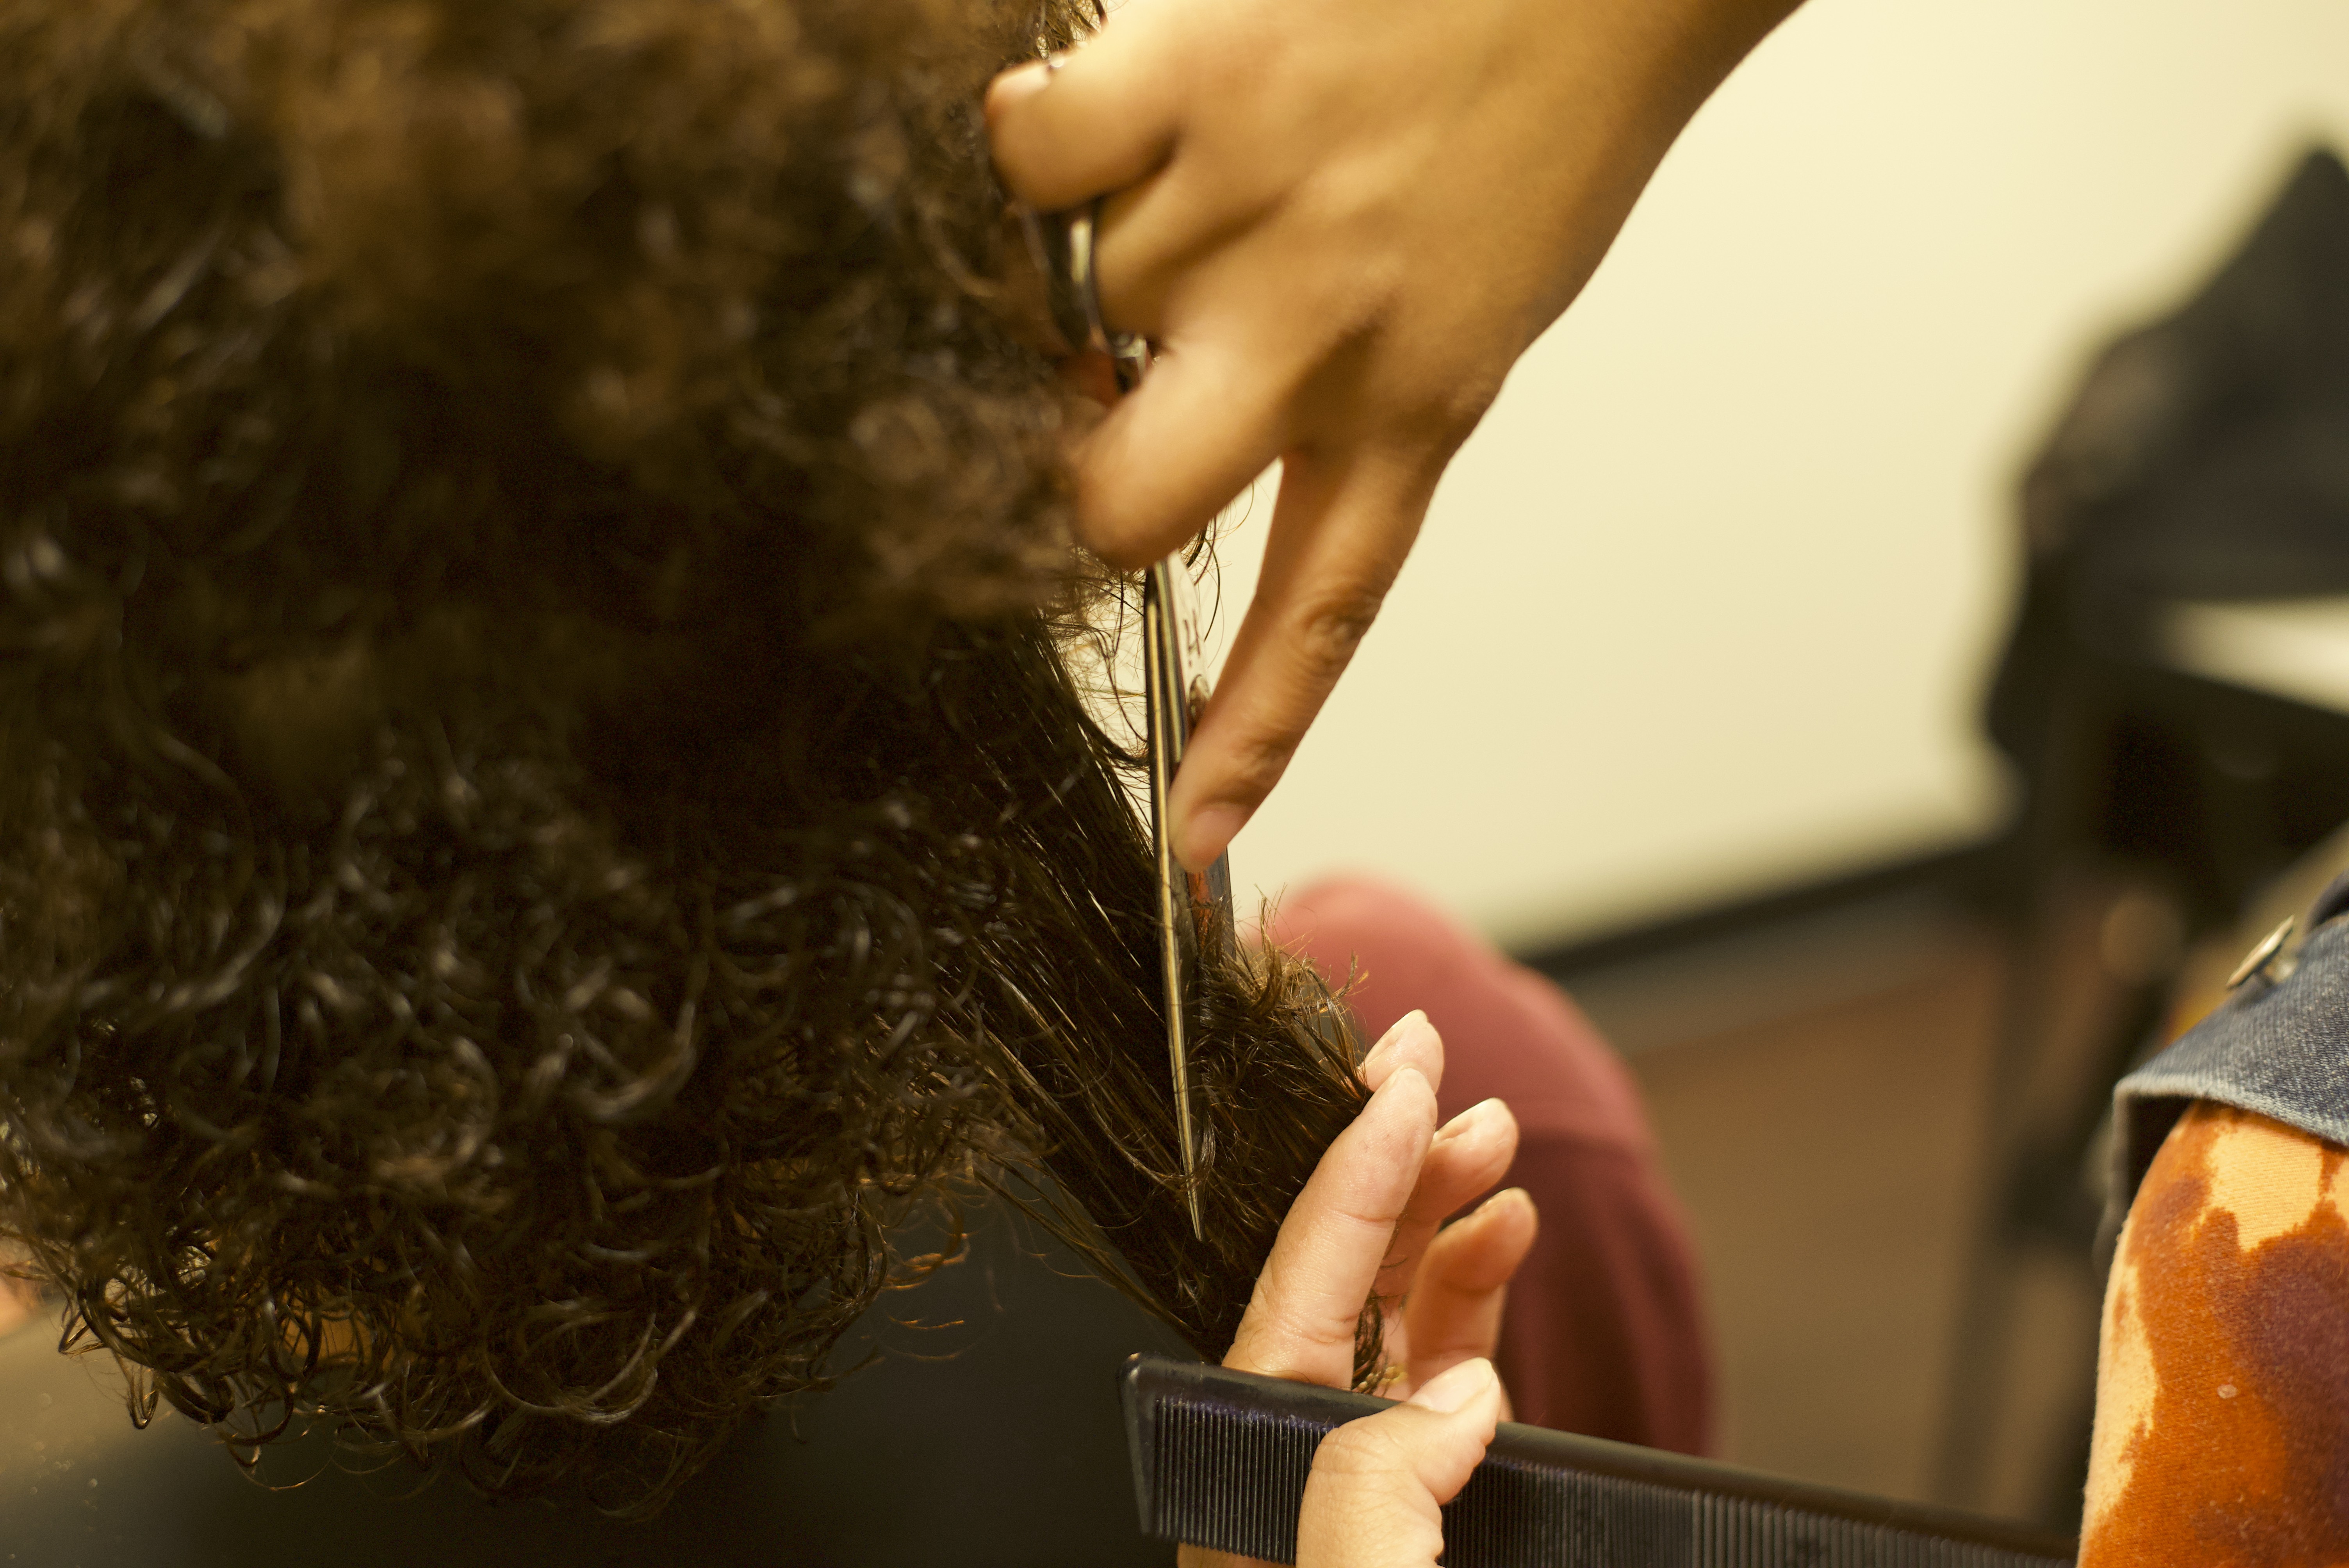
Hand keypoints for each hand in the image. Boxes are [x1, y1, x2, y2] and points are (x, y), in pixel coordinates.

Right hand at [989, 0, 1801, 868]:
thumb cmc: (1533, 131)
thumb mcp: (1470, 310)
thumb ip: (1333, 395)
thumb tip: (1126, 404)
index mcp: (1407, 412)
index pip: (1318, 619)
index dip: (1248, 734)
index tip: (1192, 838)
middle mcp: (1314, 345)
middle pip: (1116, 505)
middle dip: (1076, 481)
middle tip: (1096, 404)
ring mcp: (1246, 222)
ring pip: (1057, 312)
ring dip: (1082, 261)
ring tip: (1187, 174)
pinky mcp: (1193, 83)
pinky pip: (1030, 157)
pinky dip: (1035, 141)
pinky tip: (1097, 116)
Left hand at [1183, 1009, 1537, 1567]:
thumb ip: (1376, 1490)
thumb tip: (1459, 1397)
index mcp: (1252, 1457)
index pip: (1297, 1282)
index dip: (1351, 1175)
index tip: (1395, 1088)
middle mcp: (1302, 1442)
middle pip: (1340, 1265)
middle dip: (1394, 1154)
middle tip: (1428, 1059)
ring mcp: (1364, 1457)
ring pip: (1399, 1297)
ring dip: (1444, 1202)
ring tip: (1491, 1132)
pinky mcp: (1427, 1485)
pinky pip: (1446, 1357)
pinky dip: (1476, 1283)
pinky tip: (1504, 1229)